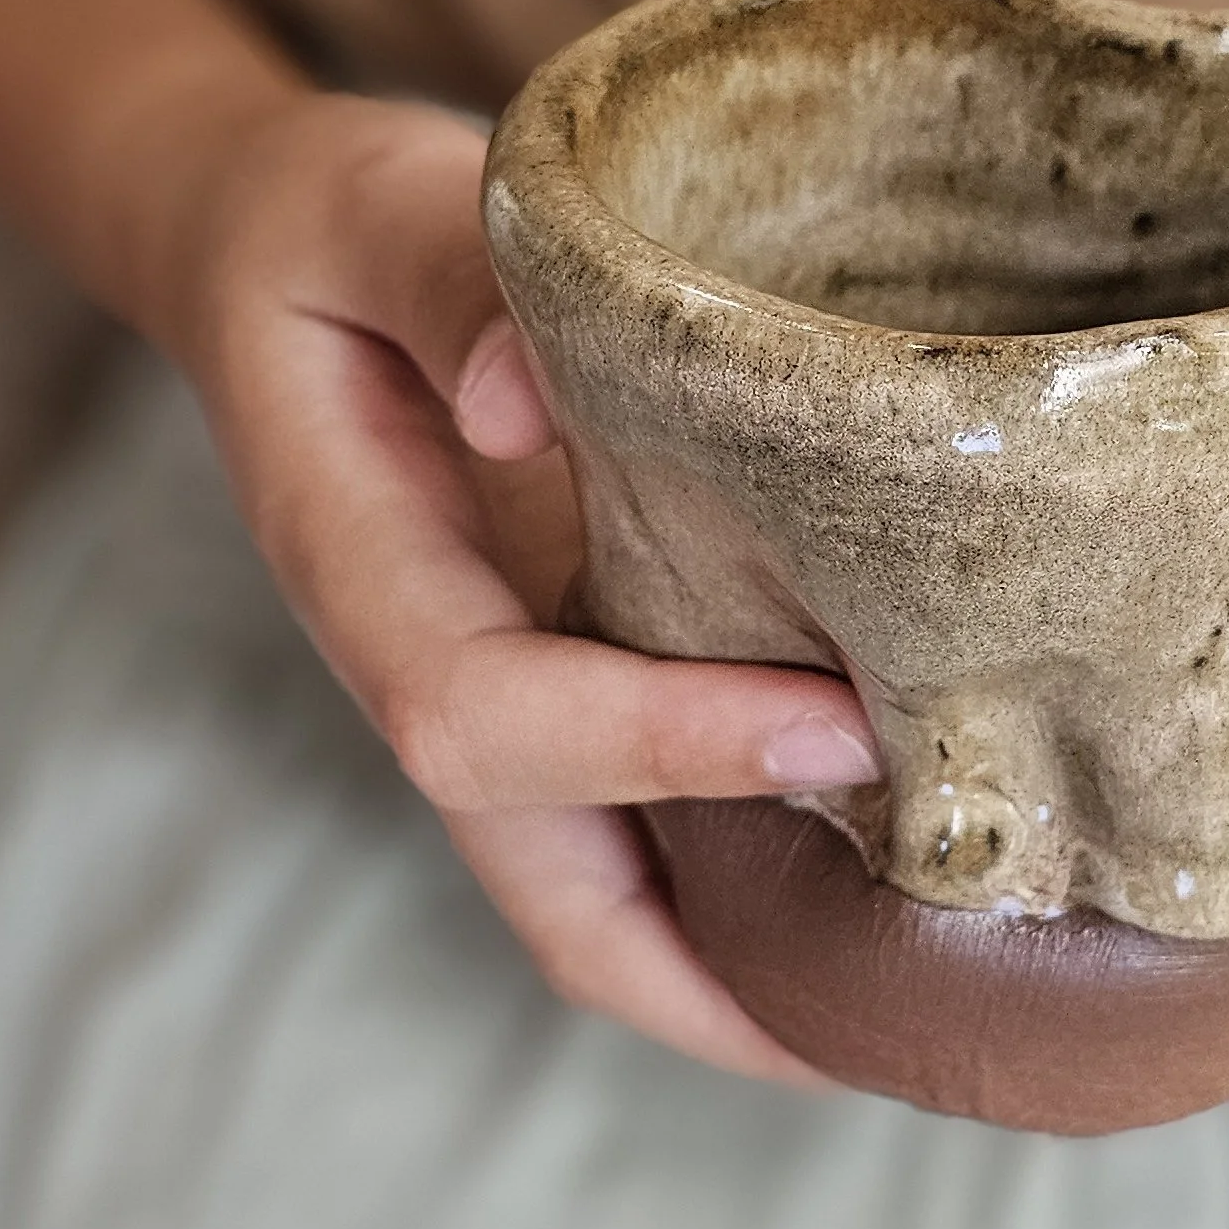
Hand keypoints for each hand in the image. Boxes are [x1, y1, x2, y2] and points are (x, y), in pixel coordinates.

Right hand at [167, 89, 879, 1082]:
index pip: (487, 720)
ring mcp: (512, 706)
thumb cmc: (331, 225)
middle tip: (933, 1019)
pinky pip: (661, 842)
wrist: (269, 248)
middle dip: (728, 990)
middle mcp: (437, 683)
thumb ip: (454, 286)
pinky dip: (774, 895)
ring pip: (621, 907)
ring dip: (767, 980)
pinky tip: (915, 890)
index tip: (840, 724)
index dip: (656, 748)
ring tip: (959, 1004)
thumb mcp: (372, 209)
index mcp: (366, 579)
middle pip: (560, 905)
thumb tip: (538, 395)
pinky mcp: (574, 687)